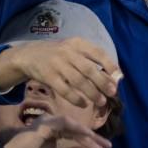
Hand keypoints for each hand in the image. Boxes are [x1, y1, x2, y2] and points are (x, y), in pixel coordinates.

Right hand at [0, 38, 121, 107]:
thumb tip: (116, 77)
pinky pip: (64, 89)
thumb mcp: (75, 50)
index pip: (98, 53)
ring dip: (92, 93)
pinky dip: (75, 98)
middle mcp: (68, 52)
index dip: (110, 65)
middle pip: (89, 70)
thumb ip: (93, 60)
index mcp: (78, 44)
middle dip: (103, 83)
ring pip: (78, 81)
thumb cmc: (60, 55)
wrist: (28, 55)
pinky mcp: (47, 76)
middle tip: (112, 93)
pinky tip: (83, 104)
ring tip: (101, 102)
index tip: (118, 77)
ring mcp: (57, 64)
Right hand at [3, 115, 110, 147]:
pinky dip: (78, 130)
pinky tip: (88, 138)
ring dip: (88, 136)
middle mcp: (51, 123)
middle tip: (108, 146)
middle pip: (78, 129)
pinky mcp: (44, 124)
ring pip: (74, 126)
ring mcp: (47, 122)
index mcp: (53, 130)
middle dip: (94, 138)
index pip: (76, 133)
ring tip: (100, 146)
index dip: (92, 141)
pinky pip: (65, 124)